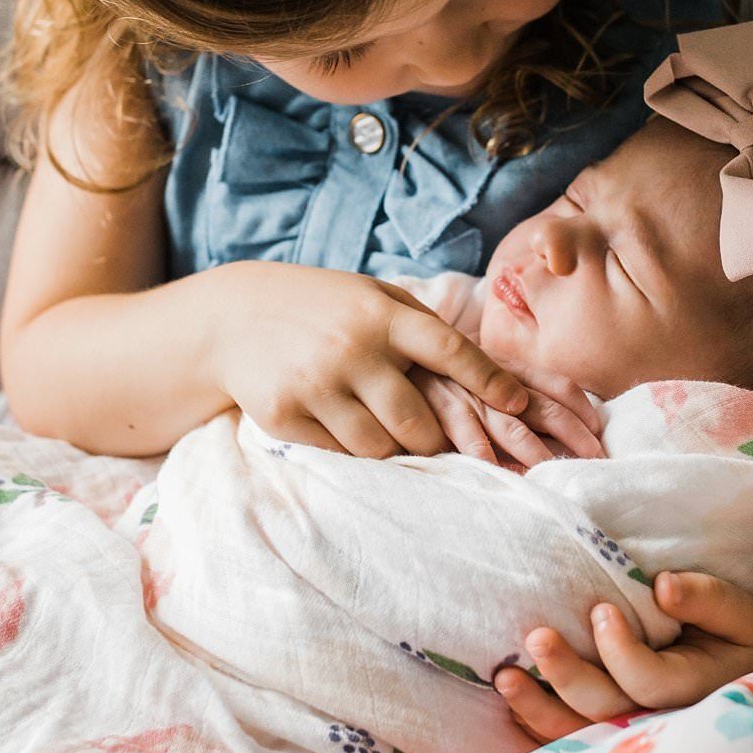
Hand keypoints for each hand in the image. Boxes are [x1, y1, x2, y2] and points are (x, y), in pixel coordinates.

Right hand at [215, 264, 528, 457]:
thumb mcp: (371, 297)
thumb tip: (485, 370)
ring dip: (393, 451)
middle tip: (438, 444)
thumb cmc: (322, 308)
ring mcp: (315, 384)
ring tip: (389, 436)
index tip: (519, 404)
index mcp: (381, 314)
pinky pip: (338, 455)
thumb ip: (421, 326)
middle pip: (417, 422)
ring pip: (379, 448)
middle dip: (435, 442)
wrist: (233, 317)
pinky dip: (352, 452)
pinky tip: (346, 432)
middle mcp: (351, 349)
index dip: (490, 381)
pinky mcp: (284, 415)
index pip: (450, 350)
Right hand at [407, 365, 605, 468]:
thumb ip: (510, 383)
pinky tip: (496, 472)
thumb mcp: (478, 366)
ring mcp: (468, 396)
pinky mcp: (438, 410)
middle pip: (543, 407)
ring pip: (510, 427)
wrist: (387, 347)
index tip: (600, 430)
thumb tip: (552, 412)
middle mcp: (493, 380)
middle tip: (595, 459)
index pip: (555, 384)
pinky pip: (463, 435)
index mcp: (508, 367)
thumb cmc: (439, 365)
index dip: (581, 408)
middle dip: (572, 434)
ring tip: (555, 473)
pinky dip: (481, 454)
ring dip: (535, 451)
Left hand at [494, 571, 752, 740]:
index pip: (651, 681)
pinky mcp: (602, 737)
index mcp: (695, 691)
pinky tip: (508, 698)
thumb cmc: (729, 635)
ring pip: (577, 733)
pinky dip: (532, 724)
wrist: (728, 671)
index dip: (621, 651)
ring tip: (504, 677)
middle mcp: (658, 722)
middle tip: (537, 637)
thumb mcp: (738, 612)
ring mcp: (627, 735)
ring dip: (536, 708)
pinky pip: (563, 740)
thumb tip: (662, 587)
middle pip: (606, 709)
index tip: (601, 610)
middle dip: (567, 676)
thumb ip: (707, 597)